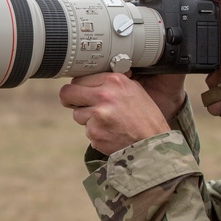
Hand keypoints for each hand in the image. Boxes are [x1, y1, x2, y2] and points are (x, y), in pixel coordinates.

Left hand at [58, 72, 180, 155]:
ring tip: (107, 122)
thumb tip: (93, 77)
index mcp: (114, 81)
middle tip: (75, 104)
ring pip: (77, 114)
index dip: (80, 87)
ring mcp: (97, 115)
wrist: (153, 143)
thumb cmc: (146, 117)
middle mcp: (103, 95)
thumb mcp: (134, 90)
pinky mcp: (94, 133)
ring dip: (87, 119)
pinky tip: (111, 133)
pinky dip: (96, 133)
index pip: (79, 79)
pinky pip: (86, 131)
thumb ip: (112, 83)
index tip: (81, 92)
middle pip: (67, 93)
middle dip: (69, 100)